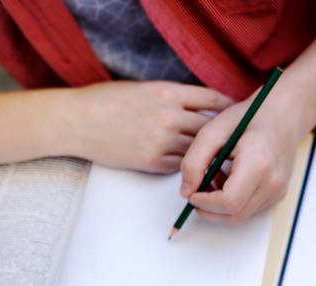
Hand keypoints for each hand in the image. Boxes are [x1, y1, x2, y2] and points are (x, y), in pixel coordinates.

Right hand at [65, 81, 233, 172]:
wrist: (76, 121)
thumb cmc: (107, 102)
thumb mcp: (144, 88)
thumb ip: (173, 97)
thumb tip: (202, 107)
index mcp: (167, 92)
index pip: (212, 98)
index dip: (229, 107)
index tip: (237, 112)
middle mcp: (168, 115)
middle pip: (211, 127)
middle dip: (225, 134)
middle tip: (238, 140)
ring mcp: (162, 140)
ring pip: (200, 149)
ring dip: (211, 154)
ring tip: (223, 158)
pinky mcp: (153, 161)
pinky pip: (183, 165)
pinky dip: (191, 165)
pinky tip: (197, 167)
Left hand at [179, 94, 302, 225]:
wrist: (284, 115)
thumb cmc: (250, 117)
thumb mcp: (213, 131)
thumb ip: (194, 160)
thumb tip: (186, 191)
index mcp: (257, 164)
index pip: (228, 202)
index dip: (205, 204)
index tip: (191, 193)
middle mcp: (272, 183)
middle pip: (235, 216)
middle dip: (210, 210)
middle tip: (196, 192)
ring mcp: (278, 191)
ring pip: (242, 215)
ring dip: (220, 205)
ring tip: (214, 179)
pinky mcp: (278, 195)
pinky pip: (251, 209)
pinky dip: (233, 201)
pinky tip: (228, 180)